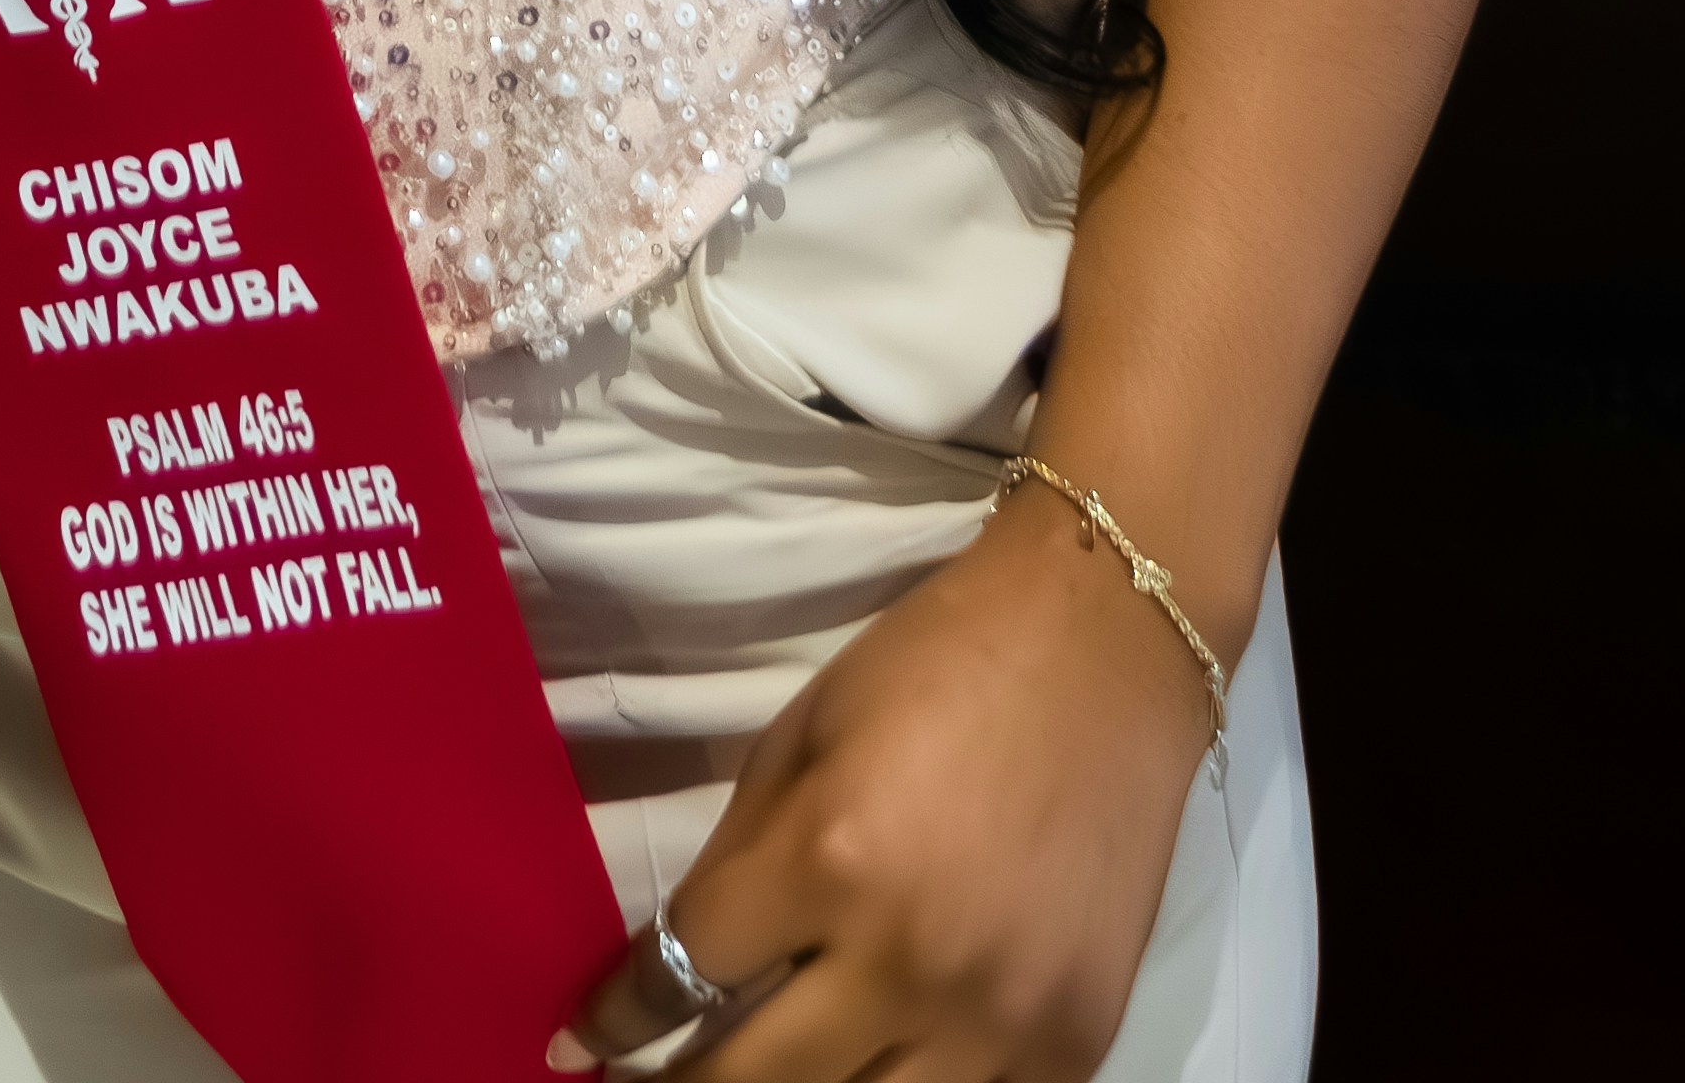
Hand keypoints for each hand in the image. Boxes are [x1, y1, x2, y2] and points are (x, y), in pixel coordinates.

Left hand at [549, 493, 1215, 1081]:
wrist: (1106, 645)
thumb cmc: (939, 668)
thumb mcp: (805, 738)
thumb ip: (742, 864)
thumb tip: (675, 970)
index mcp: (832, 859)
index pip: (686, 978)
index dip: (619, 1019)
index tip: (578, 1044)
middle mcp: (911, 960)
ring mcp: (1001, 1021)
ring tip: (753, 1075)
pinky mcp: (1073, 1047)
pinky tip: (872, 1065)